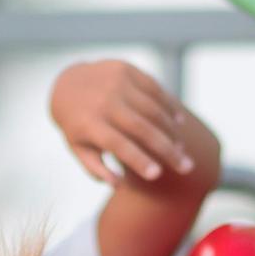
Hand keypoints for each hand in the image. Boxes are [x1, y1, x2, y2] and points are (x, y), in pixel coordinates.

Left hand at [48, 59, 200, 186]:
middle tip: (187, 167)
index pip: (118, 144)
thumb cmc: (77, 125)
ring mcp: (116, 83)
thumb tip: (118, 186)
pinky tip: (178, 122)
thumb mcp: (78, 148)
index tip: (157, 176)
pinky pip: (155, 89)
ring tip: (181, 149)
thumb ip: (95, 169)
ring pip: (152, 109)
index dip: (138, 160)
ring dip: (171, 130)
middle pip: (141, 128)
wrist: (68, 83)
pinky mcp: (126, 69)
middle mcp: (104, 101)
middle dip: (167, 150)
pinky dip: (169, 106)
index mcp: (89, 124)